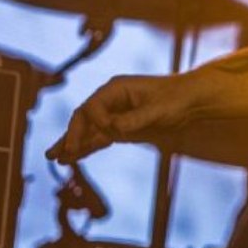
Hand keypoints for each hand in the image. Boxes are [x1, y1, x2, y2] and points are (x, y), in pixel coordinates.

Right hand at [46, 74, 196, 163]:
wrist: (193, 100)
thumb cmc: (178, 98)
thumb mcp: (159, 109)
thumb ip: (136, 119)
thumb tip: (112, 129)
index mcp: (117, 88)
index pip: (93, 106)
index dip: (95, 121)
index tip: (109, 132)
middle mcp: (111, 100)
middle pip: (84, 118)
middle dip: (72, 134)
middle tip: (61, 152)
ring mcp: (114, 115)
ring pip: (88, 130)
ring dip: (72, 144)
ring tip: (53, 158)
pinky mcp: (121, 128)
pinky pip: (100, 138)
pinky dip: (87, 147)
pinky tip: (72, 158)